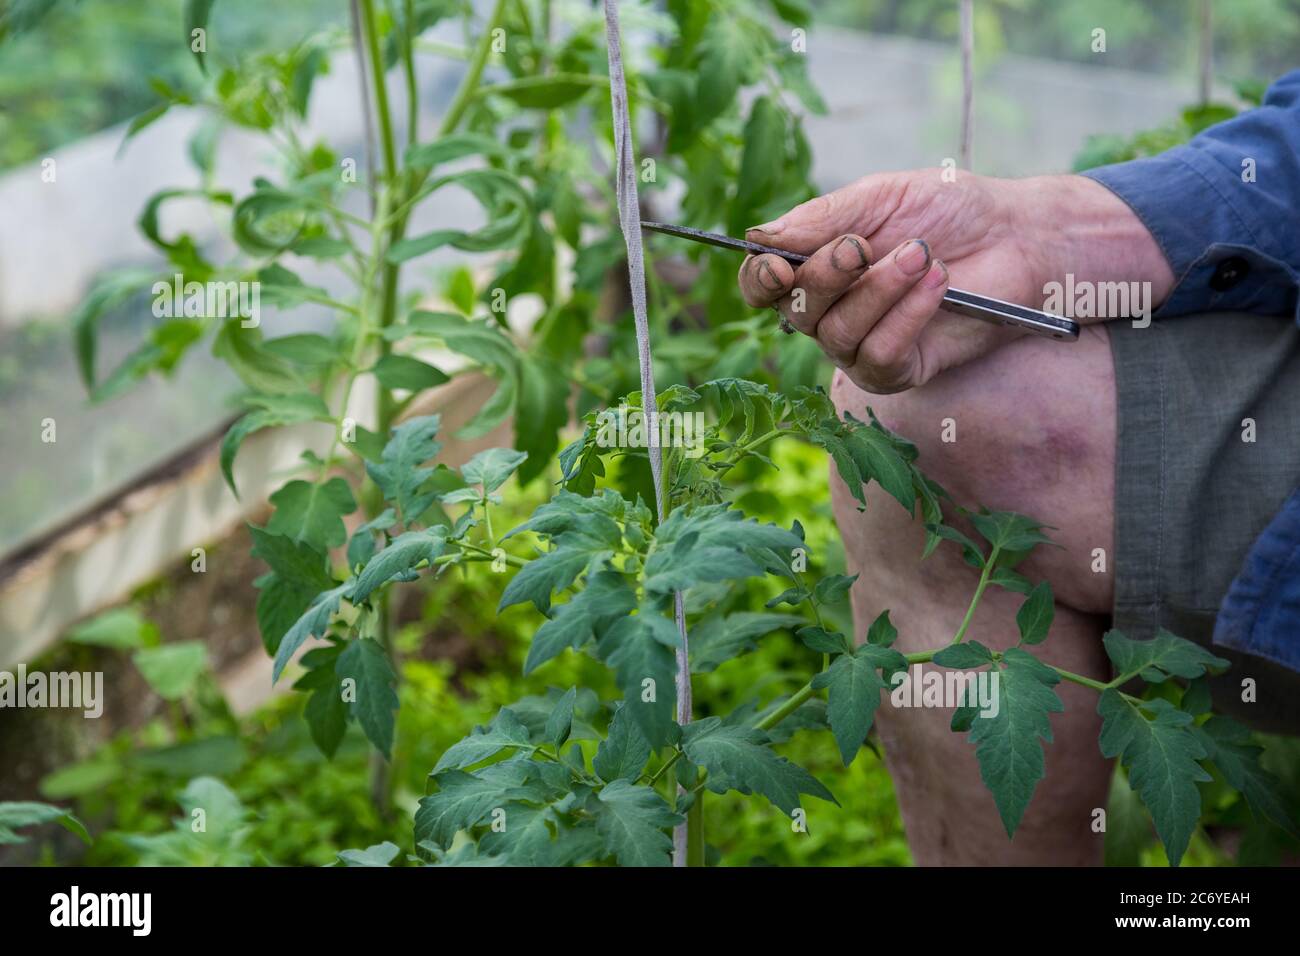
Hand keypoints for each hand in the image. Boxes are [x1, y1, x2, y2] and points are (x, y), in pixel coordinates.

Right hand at [737, 170, 1172, 392]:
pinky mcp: (900, 370)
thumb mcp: (880, 196)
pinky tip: (938, 285)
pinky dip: (905, 318)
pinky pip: (878, 356)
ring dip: (877, 291)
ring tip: (922, 255)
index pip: (762, 285)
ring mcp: (861, 343)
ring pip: (836, 335)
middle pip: (795, 310)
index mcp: (815, 264)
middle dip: (826, 275)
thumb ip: (820, 218)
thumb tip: (759, 240)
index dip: (760, 280)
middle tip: (864, 245)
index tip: (780, 265)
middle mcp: (830, 309)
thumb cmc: (947, 210)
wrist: (1017, 236)